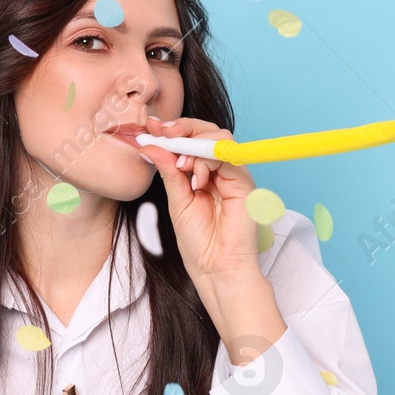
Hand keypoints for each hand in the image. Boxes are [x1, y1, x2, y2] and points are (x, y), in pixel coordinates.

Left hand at [137, 116, 263, 286]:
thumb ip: (168, 171)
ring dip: (194, 146)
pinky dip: (207, 160)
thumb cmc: (198, 242)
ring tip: (182, 168)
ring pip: (218, 138)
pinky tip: (196, 179)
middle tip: (162, 133)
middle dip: (183, 127)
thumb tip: (150, 144)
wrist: (215, 268)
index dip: (171, 129)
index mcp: (201, 173)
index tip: (150, 126)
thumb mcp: (176, 200)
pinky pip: (228, 156)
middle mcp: (219, 170)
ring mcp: (233, 174)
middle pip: (206, 131)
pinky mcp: (244, 182)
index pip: (190, 139)